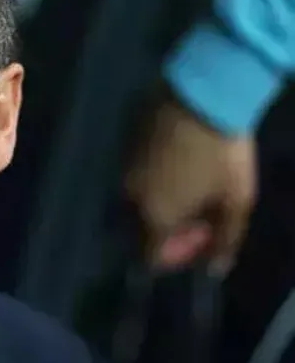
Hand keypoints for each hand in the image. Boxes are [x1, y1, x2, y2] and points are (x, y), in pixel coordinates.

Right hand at [125, 96, 257, 274]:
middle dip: (170, 229)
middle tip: (202, 215)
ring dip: (162, 203)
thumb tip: (215, 269)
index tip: (203, 239)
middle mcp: (131, 197)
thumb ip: (226, 240)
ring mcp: (125, 168)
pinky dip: (156, 179)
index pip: (150, 256)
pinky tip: (179, 163)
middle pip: (143, 228)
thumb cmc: (221, 153)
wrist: (201, 93)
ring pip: (140, 200)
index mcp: (155, 216)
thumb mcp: (237, 200)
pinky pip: (138, 175)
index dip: (177, 256)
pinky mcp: (126, 144)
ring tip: (192, 188)